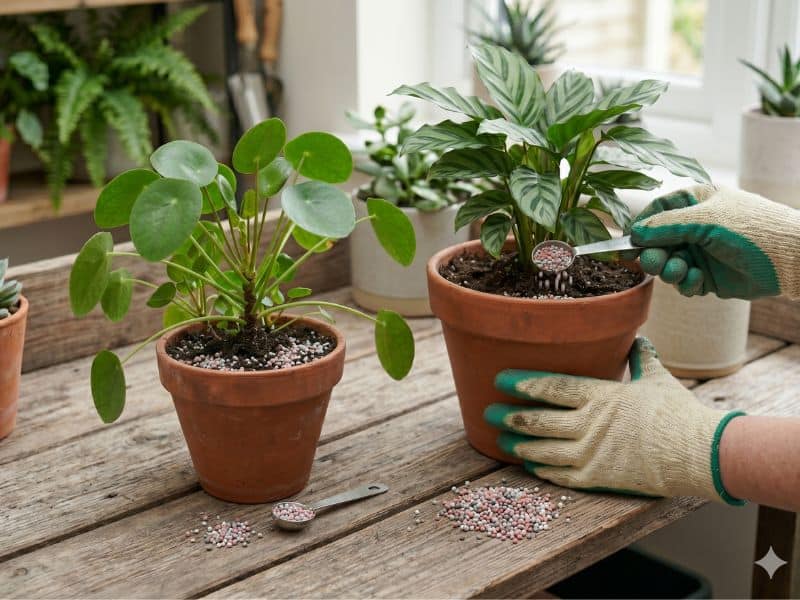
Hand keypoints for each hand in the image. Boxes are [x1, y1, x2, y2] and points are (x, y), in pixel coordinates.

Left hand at [485, 338, 744, 503]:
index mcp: (601, 395)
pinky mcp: (599, 477)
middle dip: (511, 415)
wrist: (698, 453)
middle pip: (540, 419)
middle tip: (489, 411)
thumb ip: (642, 359)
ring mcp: (591, 452)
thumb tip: (640, 339)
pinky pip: (563, 474)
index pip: (552, 387)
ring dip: (520, 443)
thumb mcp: (657, 379)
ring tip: (501, 438)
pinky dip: (544, 469)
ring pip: (544, 448)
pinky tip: (531, 465)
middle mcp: (589, 423)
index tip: (501, 379)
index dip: (524, 383)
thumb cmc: (678, 413)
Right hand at [630, 185, 799, 298]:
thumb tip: (635, 233)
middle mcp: (697, 227)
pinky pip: (684, 282)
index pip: (658, 210)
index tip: (632, 240)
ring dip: (669, 269)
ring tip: (680, 271)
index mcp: (697, 202)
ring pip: (668, 263)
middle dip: (654, 253)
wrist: (790, 259)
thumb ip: (666, 225)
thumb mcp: (705, 220)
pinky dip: (685, 283)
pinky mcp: (708, 276)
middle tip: (653, 262)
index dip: (643, 225)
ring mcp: (702, 252)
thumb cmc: (752, 229)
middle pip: (658, 241)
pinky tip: (696, 280)